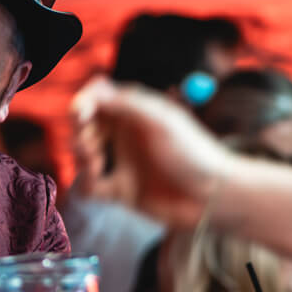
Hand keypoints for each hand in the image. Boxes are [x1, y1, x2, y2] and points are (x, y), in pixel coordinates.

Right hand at [70, 75, 216, 222]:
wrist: (211, 197)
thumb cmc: (192, 152)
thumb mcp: (159, 120)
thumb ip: (124, 103)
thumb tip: (90, 94)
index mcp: (136, 112)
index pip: (98, 98)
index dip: (84, 103)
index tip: (82, 113)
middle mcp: (126, 135)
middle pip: (85, 126)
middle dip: (80, 131)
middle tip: (91, 142)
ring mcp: (122, 163)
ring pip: (83, 154)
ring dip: (81, 155)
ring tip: (96, 161)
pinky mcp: (120, 191)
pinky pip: (89, 186)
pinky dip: (87, 182)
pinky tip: (100, 181)